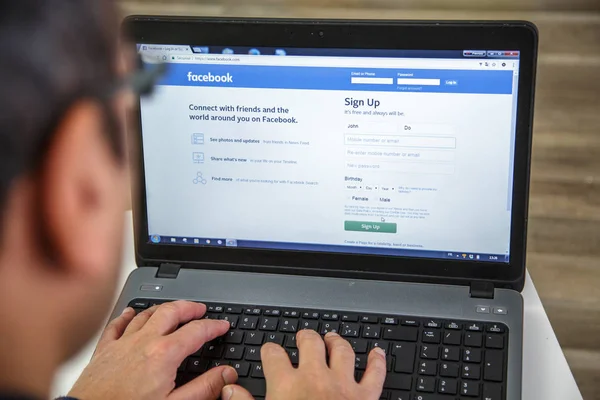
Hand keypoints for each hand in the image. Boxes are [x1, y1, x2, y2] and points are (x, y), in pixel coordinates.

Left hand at [69, 301, 237, 399]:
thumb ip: (204, 388)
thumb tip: (226, 374)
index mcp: (164, 354)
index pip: (197, 331)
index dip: (214, 326)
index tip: (222, 325)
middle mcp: (143, 342)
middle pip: (171, 312)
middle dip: (189, 307)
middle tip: (201, 309)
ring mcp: (122, 344)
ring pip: (146, 314)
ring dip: (163, 308)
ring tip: (174, 308)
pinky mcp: (104, 352)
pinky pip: (116, 325)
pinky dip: (126, 315)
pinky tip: (130, 312)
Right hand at [222, 330, 385, 399]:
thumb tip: (230, 390)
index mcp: (286, 385)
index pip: (273, 355)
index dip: (270, 350)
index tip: (270, 351)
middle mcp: (315, 378)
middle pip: (310, 343)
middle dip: (305, 337)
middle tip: (304, 337)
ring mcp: (342, 385)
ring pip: (342, 351)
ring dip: (337, 341)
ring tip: (333, 338)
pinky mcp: (365, 398)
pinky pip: (375, 374)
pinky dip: (377, 361)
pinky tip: (377, 353)